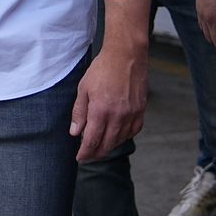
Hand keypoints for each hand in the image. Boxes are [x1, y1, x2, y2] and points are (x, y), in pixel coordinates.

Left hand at [70, 41, 147, 161]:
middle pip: (107, 145)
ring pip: (120, 140)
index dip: (85, 153)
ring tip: (99, 147)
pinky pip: (133, 131)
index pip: (92, 141)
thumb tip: (75, 133)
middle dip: (96, 154)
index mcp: (101, 111)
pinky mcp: (141, 111)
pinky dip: (123, 137)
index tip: (80, 158)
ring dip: (109, 146)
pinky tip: (116, 135)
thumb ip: (79, 113)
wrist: (126, 56)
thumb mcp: (83, 89)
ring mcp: (132, 114)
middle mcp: (118, 116)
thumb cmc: (102, 70)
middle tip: (88, 156)